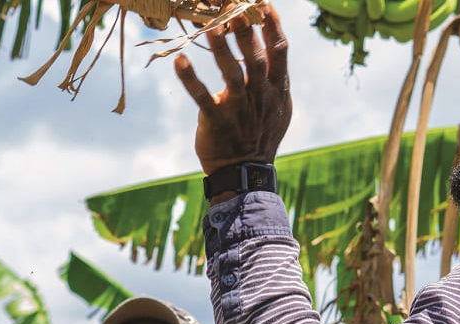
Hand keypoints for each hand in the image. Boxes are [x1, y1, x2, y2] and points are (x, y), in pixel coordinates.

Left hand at [174, 5, 291, 175]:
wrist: (245, 171)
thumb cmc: (259, 135)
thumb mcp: (278, 108)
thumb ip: (275, 79)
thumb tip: (272, 47)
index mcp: (276, 90)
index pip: (279, 53)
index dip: (273, 27)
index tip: (265, 4)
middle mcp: (260, 97)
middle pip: (255, 58)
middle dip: (247, 31)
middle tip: (237, 6)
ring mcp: (239, 109)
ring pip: (232, 74)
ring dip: (222, 49)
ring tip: (213, 26)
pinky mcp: (217, 120)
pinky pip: (203, 97)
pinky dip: (191, 79)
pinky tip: (180, 61)